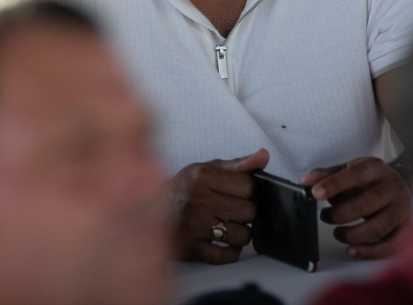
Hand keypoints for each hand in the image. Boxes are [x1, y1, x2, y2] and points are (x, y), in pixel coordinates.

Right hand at [170, 148, 267, 263]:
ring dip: (240, 233)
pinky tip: (225, 242)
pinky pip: (224, 256)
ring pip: (241, 235)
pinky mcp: (191, 248)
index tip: (240, 194)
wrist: (148, 210)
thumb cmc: (184, 189)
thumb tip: (264, 156)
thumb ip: (238, 164)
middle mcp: (199, 200)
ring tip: (230, 226)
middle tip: (234, 211)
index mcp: (203, 177)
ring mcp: (195, 226)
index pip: (248, 186)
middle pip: (248, 211)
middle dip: (246, 213)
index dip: (249, 191)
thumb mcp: (207, 169)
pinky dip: (230, 252)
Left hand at [303, 157, 409, 259]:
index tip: (316, 193)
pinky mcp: (406, 228)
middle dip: (340, 214)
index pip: (355, 174)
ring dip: (352, 235)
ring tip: (338, 233)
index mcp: (376, 168)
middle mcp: (392, 187)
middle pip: (366, 204)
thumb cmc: (370, 181)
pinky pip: (390, 246)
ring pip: (377, 228)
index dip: (334, 184)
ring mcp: (401, 209)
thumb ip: (327, 175)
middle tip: (325, 217)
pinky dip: (369, 252)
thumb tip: (307, 181)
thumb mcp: (349, 171)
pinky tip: (352, 249)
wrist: (398, 188)